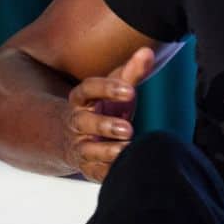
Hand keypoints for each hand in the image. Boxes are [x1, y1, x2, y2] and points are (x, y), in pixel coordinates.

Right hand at [63, 47, 154, 181]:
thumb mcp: (117, 89)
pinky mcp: (86, 166)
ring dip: (106, 151)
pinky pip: (93, 172)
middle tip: (128, 128)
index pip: (87, 89)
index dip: (106, 88)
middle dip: (104, 125)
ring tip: (127, 149)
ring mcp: (79, 145)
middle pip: (82, 122)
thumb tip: (147, 52)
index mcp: (82, 99)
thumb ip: (132, 72)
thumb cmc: (104, 107)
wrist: (78, 136)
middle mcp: (77, 122)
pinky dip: (106, 172)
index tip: (130, 89)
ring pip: (86, 150)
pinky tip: (123, 169)